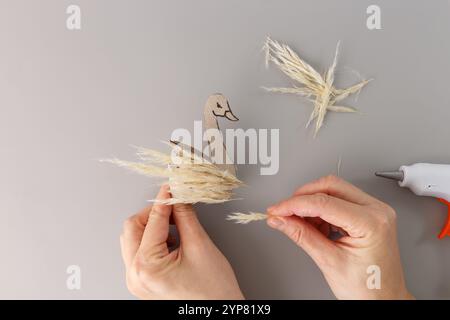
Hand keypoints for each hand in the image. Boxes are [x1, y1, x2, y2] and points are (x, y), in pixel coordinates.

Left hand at [120, 185, 243, 299]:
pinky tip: (171, 241)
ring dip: (152, 227)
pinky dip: (152, 241)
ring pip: (133, 239)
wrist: (218, 312)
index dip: (165, 201)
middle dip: (154, 214)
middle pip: (133, 228)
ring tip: (175, 226)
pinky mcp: (142, 281)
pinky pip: (138, 252)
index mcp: (147, 266)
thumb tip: (178, 197)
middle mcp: (135, 275)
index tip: (172, 188)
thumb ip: (185, 217)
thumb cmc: (213, 291)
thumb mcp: (200, 246)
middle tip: (174, 206)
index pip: (153, 221)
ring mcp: (136, 280)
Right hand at [267, 175, 412, 299]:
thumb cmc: (368, 289)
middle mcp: (376, 210)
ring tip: (299, 224)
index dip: (294, 205)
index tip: (277, 210)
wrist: (384, 300)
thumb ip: (302, 236)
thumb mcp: (329, 262)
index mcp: (371, 223)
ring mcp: (374, 210)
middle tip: (283, 211)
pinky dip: (320, 210)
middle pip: (330, 187)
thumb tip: (281, 220)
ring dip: (311, 204)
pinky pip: (339, 200)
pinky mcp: (367, 213)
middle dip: (302, 197)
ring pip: (333, 190)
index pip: (324, 203)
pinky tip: (314, 225)